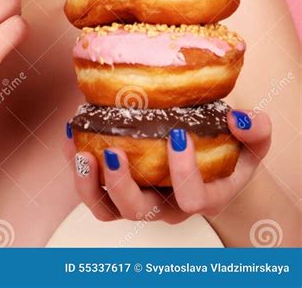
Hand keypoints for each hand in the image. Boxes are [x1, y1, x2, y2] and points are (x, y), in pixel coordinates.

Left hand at [63, 110, 271, 222]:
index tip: (177, 133)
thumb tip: (237, 118)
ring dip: (89, 184)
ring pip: (107, 210)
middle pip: (140, 211)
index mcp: (204, 196)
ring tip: (83, 151)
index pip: (193, 198)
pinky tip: (73, 135)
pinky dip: (76, 166)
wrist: (212, 162)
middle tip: (114, 151)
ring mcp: (139, 200)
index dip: (184, 172)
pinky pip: (91, 190)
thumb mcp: (253, 142)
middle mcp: (167, 205)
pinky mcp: (116, 189)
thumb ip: (256, 131)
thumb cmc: (231, 151)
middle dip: (123, 186)